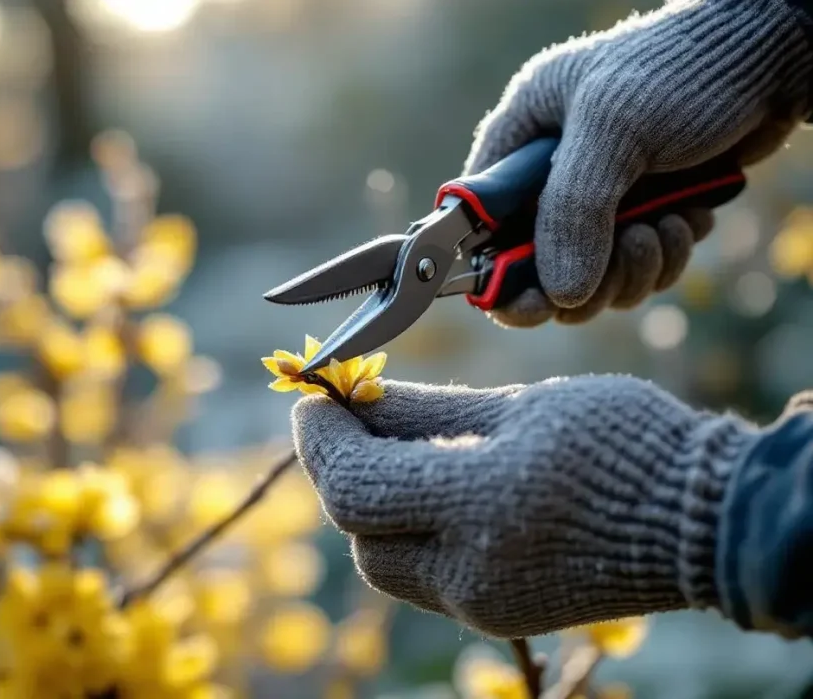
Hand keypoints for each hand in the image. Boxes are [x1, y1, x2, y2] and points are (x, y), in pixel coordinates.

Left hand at [291, 378, 756, 637]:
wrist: (700, 522)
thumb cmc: (622, 443)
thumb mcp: (520, 407)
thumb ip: (426, 411)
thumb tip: (357, 398)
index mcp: (483, 502)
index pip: (356, 486)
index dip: (320, 441)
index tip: (312, 399)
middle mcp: (473, 569)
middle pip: (358, 532)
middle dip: (340, 472)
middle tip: (345, 421)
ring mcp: (483, 603)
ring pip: (384, 562)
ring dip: (371, 507)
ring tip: (390, 450)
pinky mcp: (496, 614)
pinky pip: (423, 577)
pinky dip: (409, 532)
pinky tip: (430, 489)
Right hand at [466, 0, 811, 327]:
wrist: (769, 58)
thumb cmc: (678, 73)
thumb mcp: (613, 130)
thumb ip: (573, 213)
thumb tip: (559, 297)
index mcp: (520, 141)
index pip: (479, 225)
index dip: (494, 272)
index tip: (531, 303)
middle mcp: (549, 174)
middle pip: (535, 266)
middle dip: (583, 276)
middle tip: (625, 253)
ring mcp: (597, 197)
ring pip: (590, 276)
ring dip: (632, 269)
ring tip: (662, 229)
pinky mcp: (641, 212)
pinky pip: (635, 267)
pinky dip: (664, 257)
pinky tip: (685, 220)